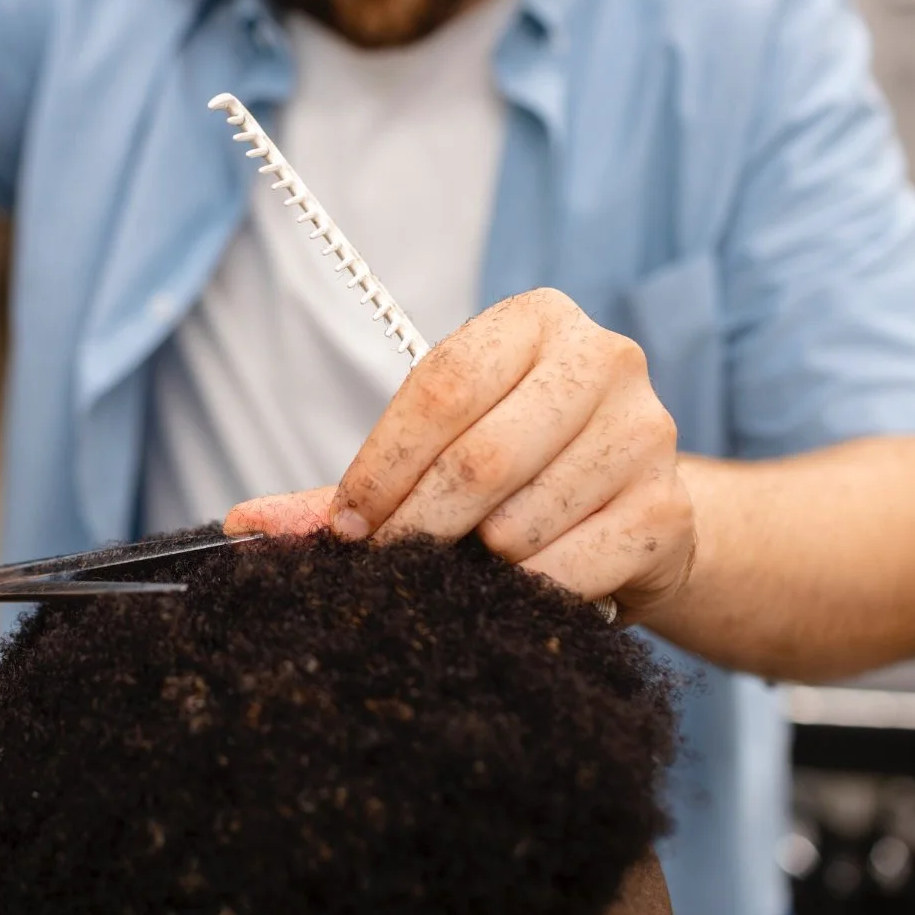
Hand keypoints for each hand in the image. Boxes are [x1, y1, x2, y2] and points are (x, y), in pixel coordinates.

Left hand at [225, 288, 695, 617]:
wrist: (635, 512)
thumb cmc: (518, 472)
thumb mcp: (435, 457)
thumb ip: (349, 488)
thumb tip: (244, 522)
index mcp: (536, 320)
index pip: (440, 389)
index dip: (381, 466)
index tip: (347, 524)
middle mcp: (605, 359)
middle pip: (478, 459)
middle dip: (415, 526)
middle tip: (388, 561)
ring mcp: (647, 434)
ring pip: (519, 523)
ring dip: (475, 562)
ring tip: (473, 562)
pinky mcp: (670, 511)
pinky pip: (568, 570)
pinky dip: (526, 594)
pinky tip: (523, 586)